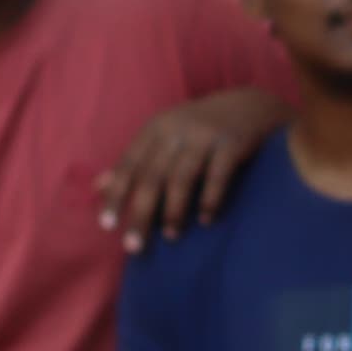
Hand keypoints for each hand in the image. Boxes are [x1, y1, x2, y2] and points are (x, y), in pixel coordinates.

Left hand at [94, 86, 289, 244]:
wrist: (252, 104)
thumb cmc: (202, 126)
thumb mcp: (165, 136)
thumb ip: (136, 161)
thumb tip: (99, 186)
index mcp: (155, 129)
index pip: (128, 165)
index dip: (116, 196)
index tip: (107, 226)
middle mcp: (176, 130)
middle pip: (152, 176)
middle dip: (141, 213)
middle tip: (134, 246)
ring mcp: (205, 136)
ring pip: (182, 178)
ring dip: (173, 210)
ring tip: (170, 236)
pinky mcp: (233, 143)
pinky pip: (218, 175)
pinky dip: (210, 199)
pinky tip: (206, 219)